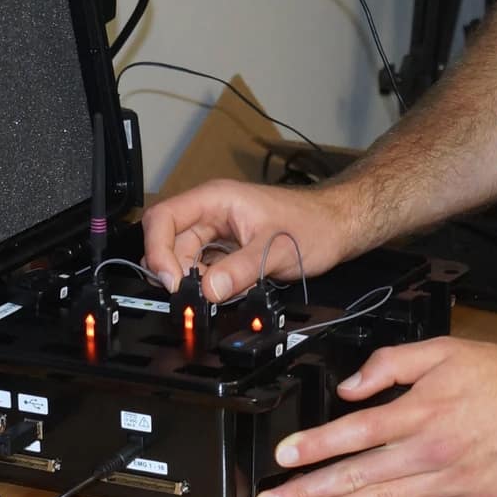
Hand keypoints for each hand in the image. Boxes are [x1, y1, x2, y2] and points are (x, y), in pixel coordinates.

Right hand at [141, 179, 361, 299]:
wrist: (338, 226)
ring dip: (193, 281)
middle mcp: (212, 212)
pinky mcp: (228, 249)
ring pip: (185, 258)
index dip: (157, 250)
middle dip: (174, 271)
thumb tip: (208, 291)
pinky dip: (207, 283)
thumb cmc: (314, 224)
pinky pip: (204, 267)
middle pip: (169, 242)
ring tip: (214, 294)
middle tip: (190, 297)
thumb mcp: (275, 250)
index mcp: (216, 199)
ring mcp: (219, 231)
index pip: (163, 218)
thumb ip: (239, 271)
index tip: (169, 280)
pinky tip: (222, 292)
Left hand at [250, 329, 496, 496]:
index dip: (315, 446)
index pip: (355, 432)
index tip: (282, 459)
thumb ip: (392, 362)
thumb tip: (349, 386)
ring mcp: (452, 481)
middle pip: (358, 475)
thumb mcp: (444, 349)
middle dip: (309, 493)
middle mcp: (431, 448)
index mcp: (422, 408)